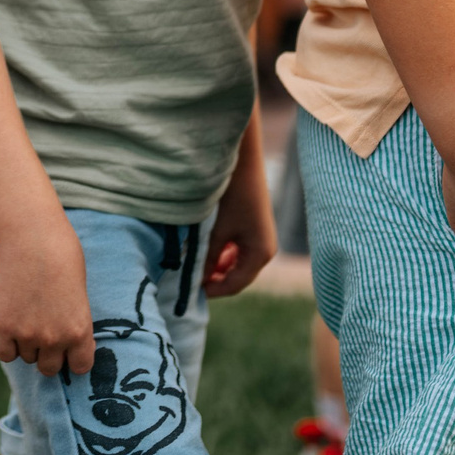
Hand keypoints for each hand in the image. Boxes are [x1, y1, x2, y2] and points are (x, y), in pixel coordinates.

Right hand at [0, 211, 95, 375]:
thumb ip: (72, 322)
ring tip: (27, 316)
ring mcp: (28, 334)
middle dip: (48, 353)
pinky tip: (11, 325)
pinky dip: (8, 345)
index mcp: (80, 331)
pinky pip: (5, 354)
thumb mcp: (78, 295)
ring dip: (27, 345)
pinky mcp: (3, 326)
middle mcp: (55, 339)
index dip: (72, 357)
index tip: (67, 346)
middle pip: (49, 367)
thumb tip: (63, 342)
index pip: (79, 367)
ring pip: (27, 358)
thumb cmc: (61, 256)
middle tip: (43, 330)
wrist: (32, 236)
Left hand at [201, 167, 275, 299]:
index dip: (213, 290)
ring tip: (194, 267)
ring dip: (217, 267)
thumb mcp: (217, 231)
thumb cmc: (232, 197)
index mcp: (260, 254)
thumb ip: (208, 258)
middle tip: (189, 281)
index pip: (235, 284)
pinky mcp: (254, 229)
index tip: (190, 291)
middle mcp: (265, 250)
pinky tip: (204, 251)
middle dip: (215, 280)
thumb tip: (197, 280)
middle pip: (238, 276)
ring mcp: (260, 240)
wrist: (243, 163)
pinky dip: (222, 254)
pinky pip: (237, 250)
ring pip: (237, 264)